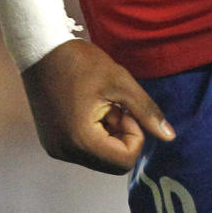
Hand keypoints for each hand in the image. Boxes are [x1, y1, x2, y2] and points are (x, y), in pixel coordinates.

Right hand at [20, 38, 174, 173]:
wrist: (41, 49)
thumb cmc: (82, 62)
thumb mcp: (120, 82)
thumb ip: (146, 111)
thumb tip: (170, 137)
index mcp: (81, 141)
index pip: (124, 161)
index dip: (134, 134)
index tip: (124, 108)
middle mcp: (65, 153)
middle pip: (111, 162)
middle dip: (121, 135)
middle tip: (114, 105)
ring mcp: (55, 149)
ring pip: (98, 156)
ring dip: (108, 133)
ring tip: (100, 103)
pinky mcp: (51, 142)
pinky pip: (83, 149)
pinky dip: (93, 132)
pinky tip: (88, 106)